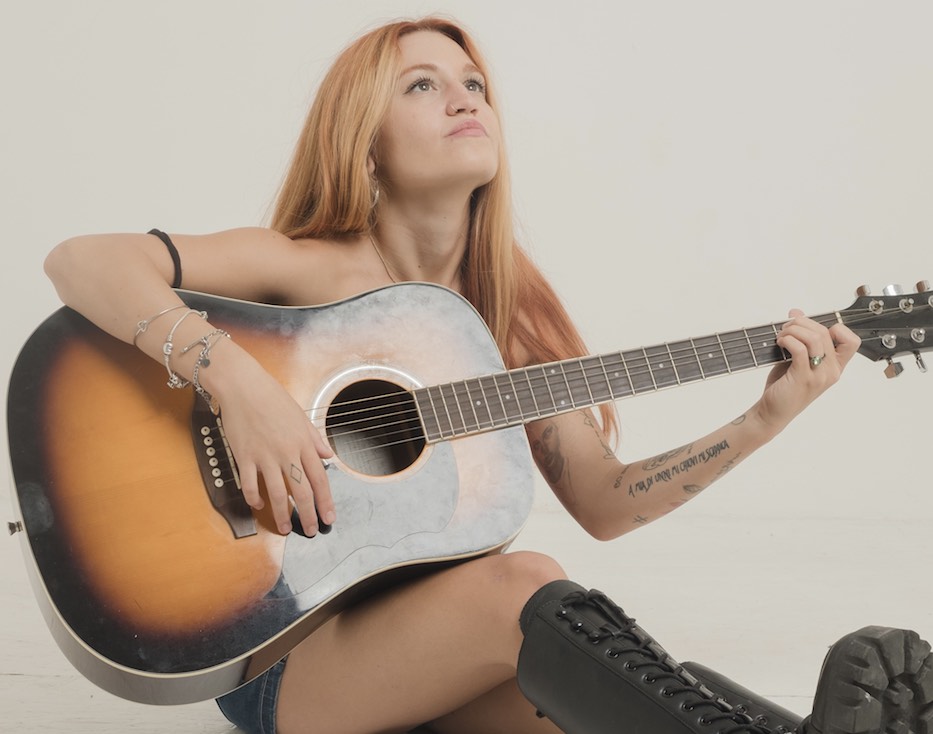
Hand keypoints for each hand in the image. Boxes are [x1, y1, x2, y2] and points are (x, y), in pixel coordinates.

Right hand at [202, 343, 334, 535]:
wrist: (243, 386)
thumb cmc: (272, 398)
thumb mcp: (300, 416)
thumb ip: (314, 438)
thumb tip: (328, 455)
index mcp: (303, 443)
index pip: (320, 478)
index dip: (326, 501)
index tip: (329, 517)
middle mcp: (287, 452)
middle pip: (302, 491)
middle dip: (308, 514)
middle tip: (311, 531)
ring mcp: (265, 456)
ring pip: (278, 493)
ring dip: (282, 514)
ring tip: (285, 529)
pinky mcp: (244, 456)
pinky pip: (250, 484)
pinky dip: (254, 498)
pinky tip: (259, 505)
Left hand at [753, 309, 860, 433]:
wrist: (772, 412)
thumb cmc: (784, 386)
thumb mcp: (796, 359)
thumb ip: (800, 338)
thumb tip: (796, 312)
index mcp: (835, 366)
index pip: (851, 341)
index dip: (834, 327)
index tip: (810, 327)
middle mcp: (831, 371)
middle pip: (825, 332)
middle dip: (802, 323)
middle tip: (786, 328)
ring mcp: (819, 375)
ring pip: (815, 338)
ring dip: (793, 330)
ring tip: (781, 336)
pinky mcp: (803, 378)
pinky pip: (800, 349)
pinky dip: (788, 340)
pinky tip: (780, 343)